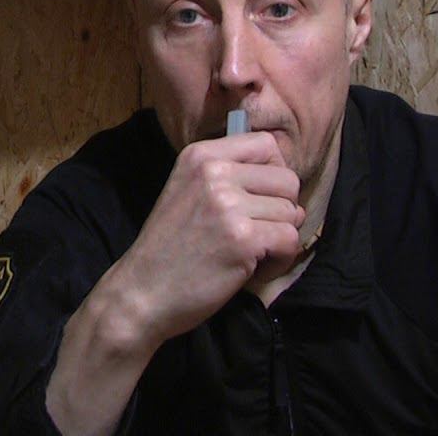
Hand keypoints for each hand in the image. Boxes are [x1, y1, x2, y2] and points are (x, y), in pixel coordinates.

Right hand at [112, 131, 303, 346]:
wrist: (142, 292)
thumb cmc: (169, 248)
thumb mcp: (188, 193)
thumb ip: (233, 181)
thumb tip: (295, 199)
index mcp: (200, 156)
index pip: (265, 144)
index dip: (274, 173)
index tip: (260, 199)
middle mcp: (214, 173)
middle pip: (287, 179)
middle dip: (282, 210)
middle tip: (258, 233)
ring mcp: (229, 205)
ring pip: (292, 212)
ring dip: (280, 238)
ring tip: (252, 254)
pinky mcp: (243, 238)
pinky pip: (290, 240)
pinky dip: (280, 260)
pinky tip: (255, 269)